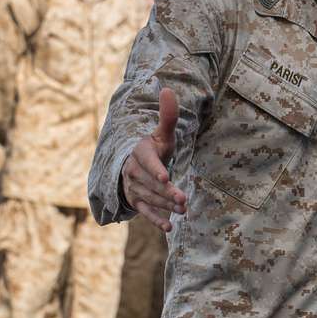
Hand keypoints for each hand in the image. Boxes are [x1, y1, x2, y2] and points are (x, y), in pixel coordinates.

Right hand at [122, 88, 187, 231]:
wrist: (135, 162)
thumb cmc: (154, 146)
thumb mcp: (162, 133)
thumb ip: (167, 116)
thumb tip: (167, 89)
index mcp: (139, 152)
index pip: (146, 161)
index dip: (155, 169)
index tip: (166, 177)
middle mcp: (132, 171)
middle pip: (150, 183)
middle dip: (166, 192)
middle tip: (184, 199)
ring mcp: (132, 187)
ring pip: (149, 197)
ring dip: (165, 205)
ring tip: (183, 210)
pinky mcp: (135, 201)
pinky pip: (144, 211)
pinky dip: (155, 220)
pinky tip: (169, 228)